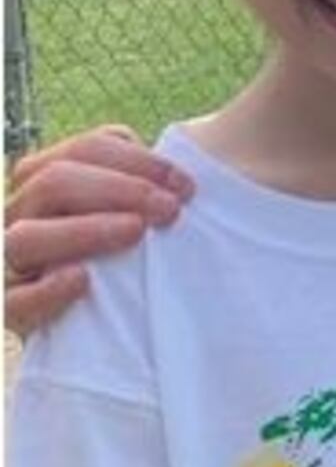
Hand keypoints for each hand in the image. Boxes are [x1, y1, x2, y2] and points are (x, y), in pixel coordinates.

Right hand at [5, 126, 193, 336]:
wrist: (111, 316)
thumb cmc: (129, 248)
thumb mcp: (137, 206)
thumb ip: (147, 180)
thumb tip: (185, 169)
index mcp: (49, 174)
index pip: (86, 149)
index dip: (138, 162)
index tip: (185, 187)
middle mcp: (21, 212)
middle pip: (53, 182)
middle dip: (120, 190)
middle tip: (170, 210)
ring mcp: (7, 260)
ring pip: (26, 236)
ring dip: (84, 230)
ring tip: (135, 232)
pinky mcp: (9, 309)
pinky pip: (12, 301)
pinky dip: (44, 291)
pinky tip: (81, 280)